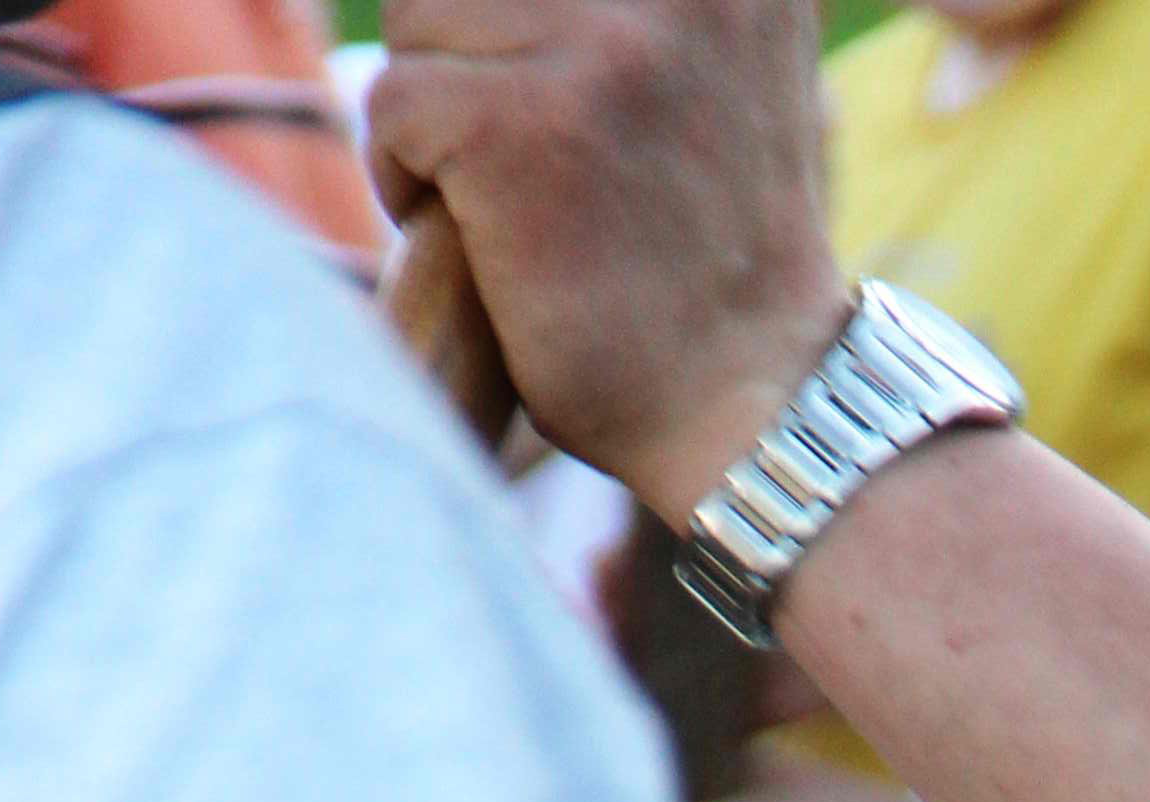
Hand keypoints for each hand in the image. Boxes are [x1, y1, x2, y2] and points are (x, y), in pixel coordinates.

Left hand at [369, 0, 847, 516]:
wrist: (754, 413)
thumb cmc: (717, 263)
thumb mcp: (717, 69)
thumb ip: (644, 4)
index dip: (514, 23)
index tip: (556, 107)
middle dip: (469, 57)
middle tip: (528, 162)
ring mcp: (599, 48)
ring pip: (419, 20)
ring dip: (437, 115)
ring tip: (513, 202)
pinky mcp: (517, 124)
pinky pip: (394, 104)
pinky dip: (409, 182)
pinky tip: (487, 245)